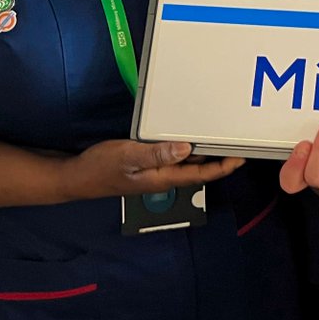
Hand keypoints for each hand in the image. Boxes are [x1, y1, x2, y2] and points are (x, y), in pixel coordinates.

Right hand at [65, 139, 242, 199]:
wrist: (76, 177)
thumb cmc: (100, 167)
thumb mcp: (128, 156)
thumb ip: (157, 153)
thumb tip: (187, 149)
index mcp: (162, 178)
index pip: (200, 174)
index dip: (222, 167)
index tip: (241, 158)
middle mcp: (163, 178)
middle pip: (198, 171)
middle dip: (219, 161)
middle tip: (238, 146)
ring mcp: (155, 174)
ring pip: (186, 165)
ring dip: (204, 156)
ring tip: (220, 142)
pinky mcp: (146, 167)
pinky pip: (174, 159)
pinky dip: (186, 151)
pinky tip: (188, 141)